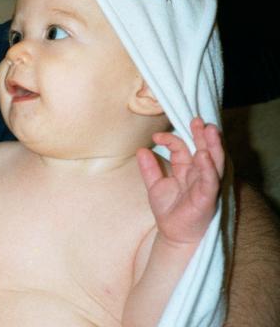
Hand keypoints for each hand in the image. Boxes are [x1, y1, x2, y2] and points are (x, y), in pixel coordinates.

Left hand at [136, 117, 223, 245]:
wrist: (173, 234)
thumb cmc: (169, 210)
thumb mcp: (155, 186)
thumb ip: (149, 168)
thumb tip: (141, 149)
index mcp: (186, 168)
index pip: (181, 148)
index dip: (171, 139)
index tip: (155, 135)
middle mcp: (198, 173)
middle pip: (202, 149)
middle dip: (200, 135)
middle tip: (196, 119)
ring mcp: (205, 184)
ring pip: (213, 161)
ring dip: (212, 146)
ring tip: (209, 130)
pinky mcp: (208, 197)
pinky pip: (211, 180)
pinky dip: (208, 167)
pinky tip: (204, 155)